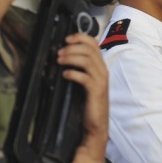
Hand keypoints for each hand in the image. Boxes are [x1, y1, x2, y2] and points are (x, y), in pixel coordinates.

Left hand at [57, 33, 108, 160]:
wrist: (95, 125)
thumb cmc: (88, 104)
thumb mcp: (85, 82)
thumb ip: (79, 68)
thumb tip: (63, 55)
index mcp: (100, 66)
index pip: (94, 43)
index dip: (80, 37)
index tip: (66, 39)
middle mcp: (103, 71)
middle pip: (89, 49)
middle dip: (71, 48)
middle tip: (58, 53)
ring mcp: (100, 81)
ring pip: (87, 60)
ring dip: (70, 57)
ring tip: (59, 61)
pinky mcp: (96, 91)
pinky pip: (84, 77)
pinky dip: (72, 73)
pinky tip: (64, 74)